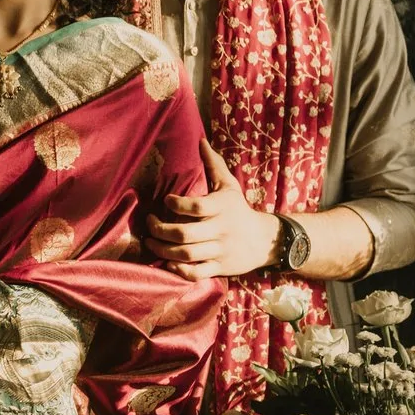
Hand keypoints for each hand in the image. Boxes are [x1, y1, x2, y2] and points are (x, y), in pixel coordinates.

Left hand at [143, 144, 281, 278]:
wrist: (264, 240)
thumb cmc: (239, 209)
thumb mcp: (230, 186)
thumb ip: (214, 164)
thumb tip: (201, 141)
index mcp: (222, 207)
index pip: (196, 207)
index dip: (176, 204)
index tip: (165, 201)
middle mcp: (221, 230)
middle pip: (184, 234)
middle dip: (160, 230)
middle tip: (149, 224)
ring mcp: (220, 251)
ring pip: (186, 255)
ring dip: (162, 250)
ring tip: (151, 242)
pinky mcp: (219, 268)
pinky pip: (196, 273)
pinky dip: (178, 270)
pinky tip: (167, 261)